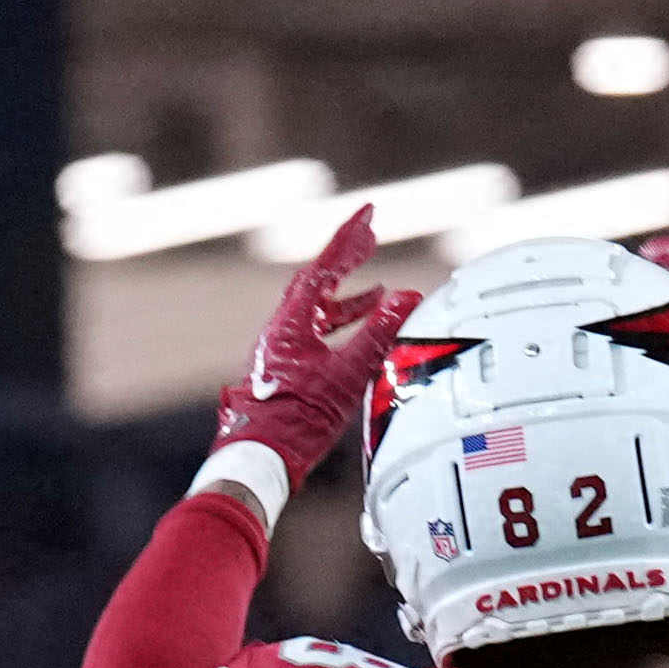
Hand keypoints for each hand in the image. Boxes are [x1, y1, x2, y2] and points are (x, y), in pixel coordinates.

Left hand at [215, 205, 405, 478]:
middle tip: (370, 235)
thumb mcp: (347, 373)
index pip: (324, 267)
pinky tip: (363, 327)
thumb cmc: (298, 417)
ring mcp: (284, 345)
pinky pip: (320, 331)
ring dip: (349, 294)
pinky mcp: (290, 365)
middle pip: (318, 280)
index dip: (349, 238)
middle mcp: (284, 327)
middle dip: (347, 257)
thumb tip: (406, 298)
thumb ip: (378, 334)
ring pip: (319, 308)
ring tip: (379, 286)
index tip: (368, 214)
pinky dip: (344, 322)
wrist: (262, 453)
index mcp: (292, 321)